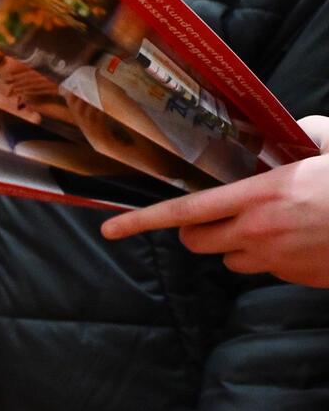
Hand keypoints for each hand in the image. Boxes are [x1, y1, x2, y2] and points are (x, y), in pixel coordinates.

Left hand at [101, 115, 328, 287]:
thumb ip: (300, 134)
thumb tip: (288, 132)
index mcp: (261, 196)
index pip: (185, 212)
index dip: (142, 221)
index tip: (110, 229)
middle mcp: (259, 232)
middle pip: (197, 241)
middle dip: (196, 230)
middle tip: (212, 215)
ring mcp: (277, 260)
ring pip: (229, 259)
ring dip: (235, 244)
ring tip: (269, 222)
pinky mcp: (295, 278)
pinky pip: (264, 269)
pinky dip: (269, 255)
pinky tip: (298, 236)